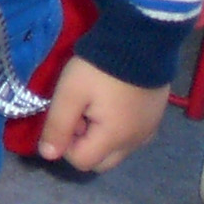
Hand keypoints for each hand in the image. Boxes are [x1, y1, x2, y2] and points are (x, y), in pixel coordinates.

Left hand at [37, 56, 170, 172]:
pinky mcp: (155, 118)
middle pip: (101, 161)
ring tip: (96, 104)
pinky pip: (131, 136)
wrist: (141, 42)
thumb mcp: (70, 93)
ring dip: (100, 136)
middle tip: (81, 112)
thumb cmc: (99, 69)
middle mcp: (135, 142)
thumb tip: (48, 155)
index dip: (67, 143)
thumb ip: (57, 126)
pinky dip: (117, 129)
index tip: (69, 115)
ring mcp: (148, 131)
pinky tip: (112, 102)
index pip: (81, 161)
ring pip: (117, 150)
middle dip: (84, 144)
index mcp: (114, 139)